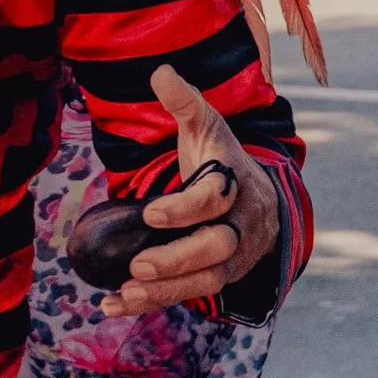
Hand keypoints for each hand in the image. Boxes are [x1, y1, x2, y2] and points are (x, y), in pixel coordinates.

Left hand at [99, 67, 282, 318]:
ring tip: (124, 293)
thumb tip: (160, 71)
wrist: (263, 199)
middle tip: (138, 264)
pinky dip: (153, 302)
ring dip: (164, 290)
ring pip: (207, 280)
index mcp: (236, 182)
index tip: (151, 213)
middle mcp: (241, 224)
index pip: (217, 197)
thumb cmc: (223, 158)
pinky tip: (115, 305)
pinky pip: (189, 294)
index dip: (187, 208)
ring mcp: (233, 256)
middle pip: (218, 247)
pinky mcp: (218, 276)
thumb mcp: (207, 126)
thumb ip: (184, 102)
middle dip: (178, 258)